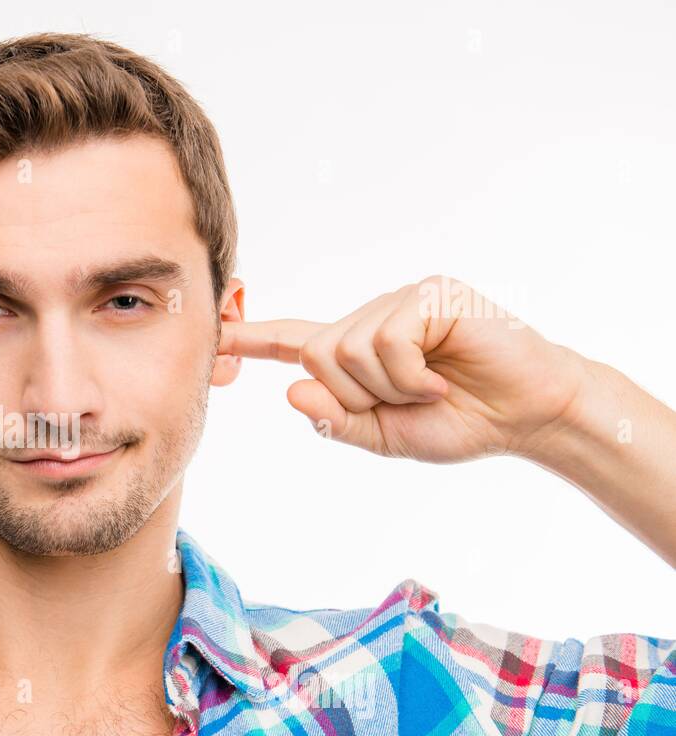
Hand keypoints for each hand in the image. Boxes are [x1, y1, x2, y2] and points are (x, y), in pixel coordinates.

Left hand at [224, 275, 592, 463]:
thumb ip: (337, 420)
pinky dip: (411, 374)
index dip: (250, 339)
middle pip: (316, 356)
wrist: (527, 418)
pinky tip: (443, 377)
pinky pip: (386, 340)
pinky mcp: (430, 294)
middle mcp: (371, 318)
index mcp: (356, 352)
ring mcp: (400, 301)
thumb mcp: (386, 437)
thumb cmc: (461, 423)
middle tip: (407, 402)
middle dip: (357, 396)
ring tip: (430, 388)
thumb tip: (291, 390)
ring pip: (347, 350)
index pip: (292, 342)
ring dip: (388, 387)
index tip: (212, 334)